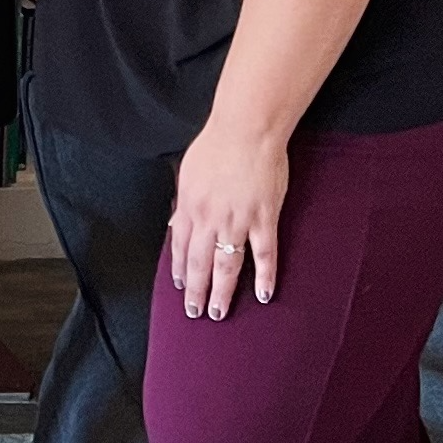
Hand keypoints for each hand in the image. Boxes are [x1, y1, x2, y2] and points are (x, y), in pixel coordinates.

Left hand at [169, 119, 290, 319]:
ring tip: (220, 313)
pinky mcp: (264, 219)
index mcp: (189, 206)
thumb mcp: (189, 173)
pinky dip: (264, 276)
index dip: (179, 269)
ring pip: (227, 265)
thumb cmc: (217, 145)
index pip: (179, 246)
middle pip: (199, 263)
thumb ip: (185, 201)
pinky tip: (264, 294)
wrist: (246, 130)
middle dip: (195, 291)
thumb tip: (178, 222)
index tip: (179, 285)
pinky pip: (264, 254)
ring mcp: (238, 221)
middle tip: (195, 313)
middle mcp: (209, 218)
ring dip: (223, 292)